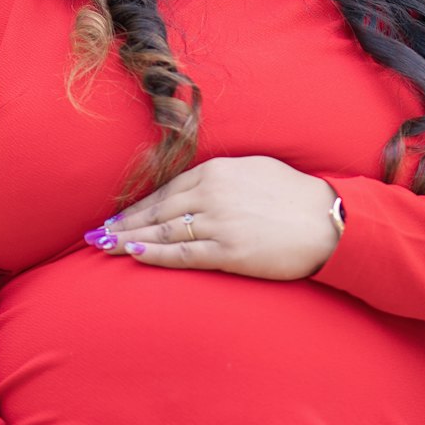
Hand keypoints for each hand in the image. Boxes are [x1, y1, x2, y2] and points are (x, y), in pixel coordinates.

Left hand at [89, 156, 339, 279]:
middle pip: (157, 209)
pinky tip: (134, 254)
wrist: (328, 221)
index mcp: (218, 170)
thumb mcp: (255, 171)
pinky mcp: (229, 251)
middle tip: (97, 234)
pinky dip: (154, 253)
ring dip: (129, 239)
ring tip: (105, 246)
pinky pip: (182, 253)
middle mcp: (213, 192)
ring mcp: (219, 222)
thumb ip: (222, 178)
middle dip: (124, 223)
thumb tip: (195, 189)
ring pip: (163, 230)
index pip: (166, 188)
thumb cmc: (295, 197)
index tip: (117, 215)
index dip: (138, 204)